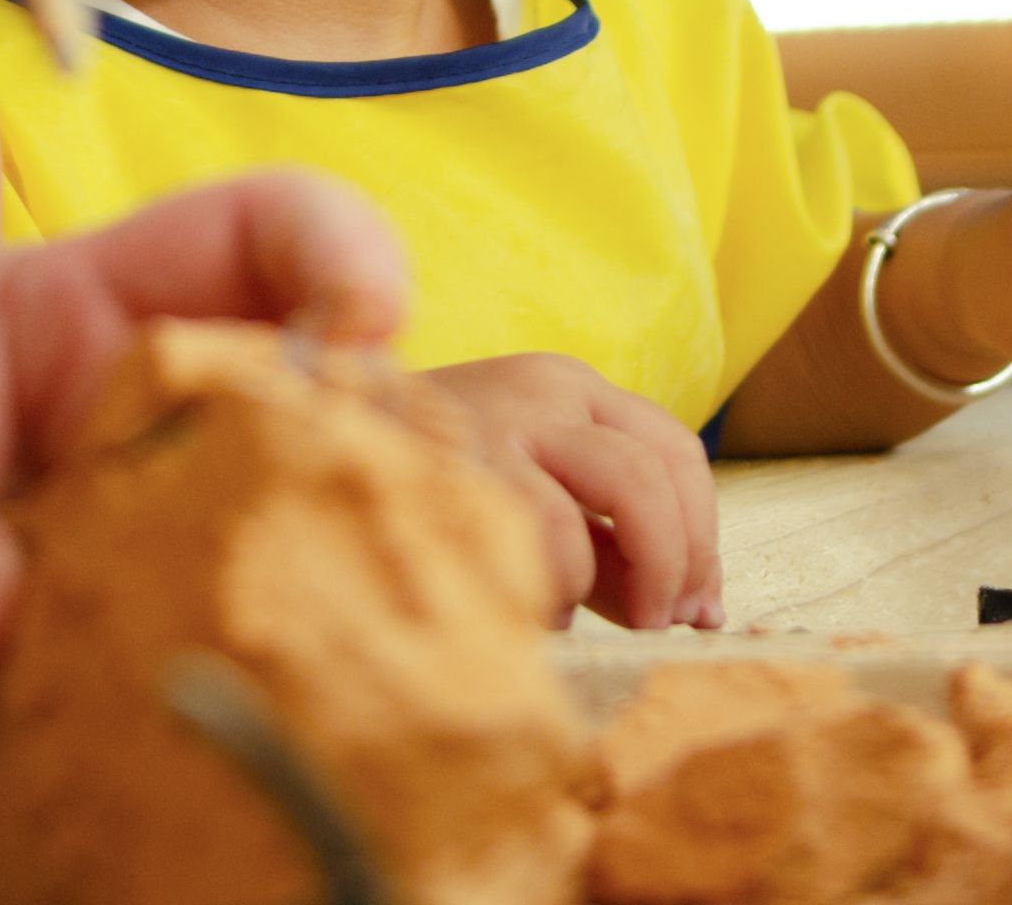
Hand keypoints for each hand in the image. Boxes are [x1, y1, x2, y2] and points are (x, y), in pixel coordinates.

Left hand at [0, 170, 411, 779]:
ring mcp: (190, 566)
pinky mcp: (176, 690)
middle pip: (346, 424)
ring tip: (281, 715)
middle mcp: (179, 438)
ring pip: (333, 579)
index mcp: (100, 320)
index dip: (339, 253)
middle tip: (323, 578)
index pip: (259, 234)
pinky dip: (271, 761)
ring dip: (334, 642)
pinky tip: (229, 809)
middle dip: (375, 488)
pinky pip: (257, 720)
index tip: (360, 324)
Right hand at [422, 353, 718, 631]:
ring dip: (639, 574)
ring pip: (626, 490)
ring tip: (604, 619)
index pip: (676, 449)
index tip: (699, 607)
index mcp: (569, 387)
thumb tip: (698, 615)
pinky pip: (553, 534)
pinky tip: (534, 609)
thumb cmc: (434, 490)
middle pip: (661, 471)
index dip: (703, 535)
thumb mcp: (533, 501)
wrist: (308, 448)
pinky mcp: (462, 462)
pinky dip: (562, 588)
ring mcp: (501, 419)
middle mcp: (545, 388)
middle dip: (682, 560)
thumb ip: (610, 548)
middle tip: (663, 623)